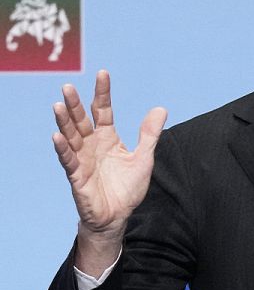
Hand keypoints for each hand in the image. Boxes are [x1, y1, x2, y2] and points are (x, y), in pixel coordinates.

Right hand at [52, 70, 166, 274]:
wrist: (118, 216)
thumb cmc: (127, 188)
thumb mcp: (144, 158)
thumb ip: (149, 134)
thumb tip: (160, 108)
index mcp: (107, 138)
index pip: (103, 110)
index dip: (102, 93)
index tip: (102, 73)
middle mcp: (92, 145)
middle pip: (81, 120)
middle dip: (74, 104)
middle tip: (68, 86)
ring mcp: (82, 159)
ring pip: (70, 136)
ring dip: (64, 122)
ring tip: (58, 105)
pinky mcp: (77, 176)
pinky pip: (68, 160)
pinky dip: (63, 149)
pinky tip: (57, 136)